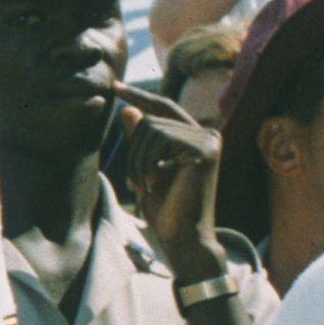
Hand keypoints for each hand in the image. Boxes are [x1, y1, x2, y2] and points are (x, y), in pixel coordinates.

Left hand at [114, 82, 223, 275]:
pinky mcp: (205, 150)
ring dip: (136, 161)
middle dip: (133, 151)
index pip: (163, 107)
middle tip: (133, 183)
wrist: (183, 237)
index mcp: (196, 137)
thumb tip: (129, 110)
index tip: (114, 87)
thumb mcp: (146, 168)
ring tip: (143, 187)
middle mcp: (208, 134)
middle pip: (151, 119)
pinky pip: (158, 140)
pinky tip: (153, 186)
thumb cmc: (166, 207)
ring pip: (151, 129)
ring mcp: (209, 140)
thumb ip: (141, 140)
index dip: (139, 97)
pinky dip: (145, 164)